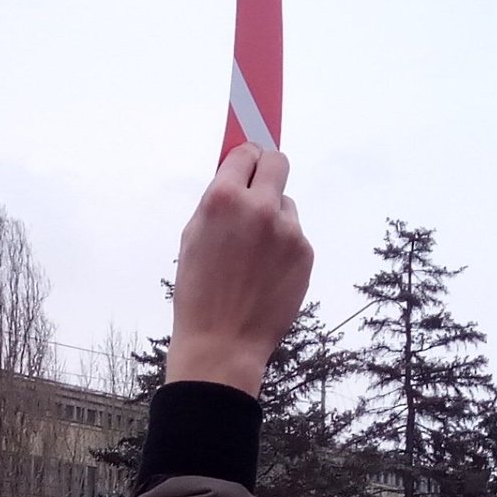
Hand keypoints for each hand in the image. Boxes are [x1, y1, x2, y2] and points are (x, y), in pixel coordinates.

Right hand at [166, 144, 313, 396]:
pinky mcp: (305, 252)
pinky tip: (265, 272)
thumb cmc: (199, 294)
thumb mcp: (192, 238)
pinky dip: (283, 246)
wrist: (223, 344)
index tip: (245, 164)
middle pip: (277, 162)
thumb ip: (215, 202)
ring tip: (254, 253)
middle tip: (259, 186)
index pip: (245, 153)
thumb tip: (235, 175)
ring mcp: (287, 231)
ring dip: (273, 217)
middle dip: (267, 169)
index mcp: (223, 199)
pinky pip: (294, 235)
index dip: (244, 159)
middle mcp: (259, 208)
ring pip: (286, 204)